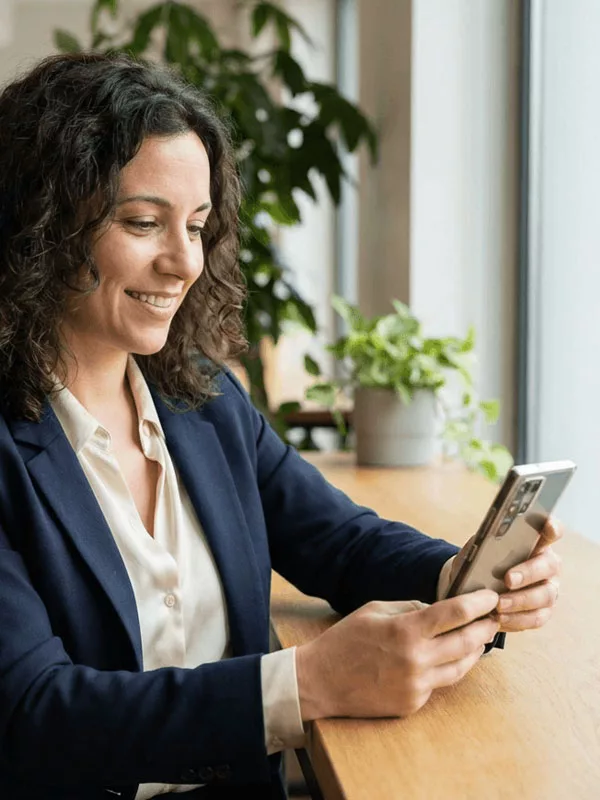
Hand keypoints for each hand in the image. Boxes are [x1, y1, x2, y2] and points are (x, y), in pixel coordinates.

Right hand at [295, 590, 499, 720]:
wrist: (320, 681)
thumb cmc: (345, 640)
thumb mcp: (375, 610)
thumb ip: (410, 607)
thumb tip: (438, 609)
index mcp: (406, 631)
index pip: (455, 613)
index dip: (478, 603)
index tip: (491, 596)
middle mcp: (416, 660)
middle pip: (467, 641)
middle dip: (485, 627)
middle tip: (494, 617)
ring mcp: (416, 686)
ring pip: (461, 667)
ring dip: (474, 650)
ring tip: (479, 638)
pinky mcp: (413, 704)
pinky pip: (440, 683)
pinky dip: (448, 668)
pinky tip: (448, 657)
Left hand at [450, 517, 561, 632]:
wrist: (474, 587)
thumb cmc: (481, 563)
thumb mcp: (478, 551)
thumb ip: (484, 546)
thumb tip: (483, 545)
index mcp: (535, 542)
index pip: (552, 530)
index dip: (553, 528)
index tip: (549, 528)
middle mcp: (547, 564)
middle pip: (549, 566)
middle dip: (528, 573)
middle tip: (508, 580)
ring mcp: (549, 589)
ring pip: (545, 596)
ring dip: (520, 601)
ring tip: (498, 605)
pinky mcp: (543, 611)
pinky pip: (536, 617)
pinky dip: (517, 619)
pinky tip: (500, 618)